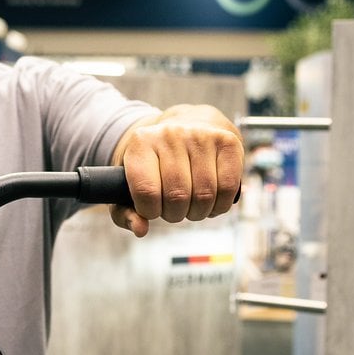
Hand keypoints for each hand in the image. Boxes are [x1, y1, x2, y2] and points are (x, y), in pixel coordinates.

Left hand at [110, 104, 243, 237]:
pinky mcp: (228, 141)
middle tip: (173, 209)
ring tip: (190, 206)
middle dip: (175, 214)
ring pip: (204, 195)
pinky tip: (210, 203)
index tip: (152, 209)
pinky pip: (228, 187)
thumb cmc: (157, 162)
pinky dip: (219, 205)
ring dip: (198, 212)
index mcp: (140, 143)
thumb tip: (140, 230)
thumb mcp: (131, 182)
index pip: (146, 191)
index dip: (150, 211)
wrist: (188, 125)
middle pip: (177, 196)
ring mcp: (201, 135)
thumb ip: (125, 211)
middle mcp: (170, 134)